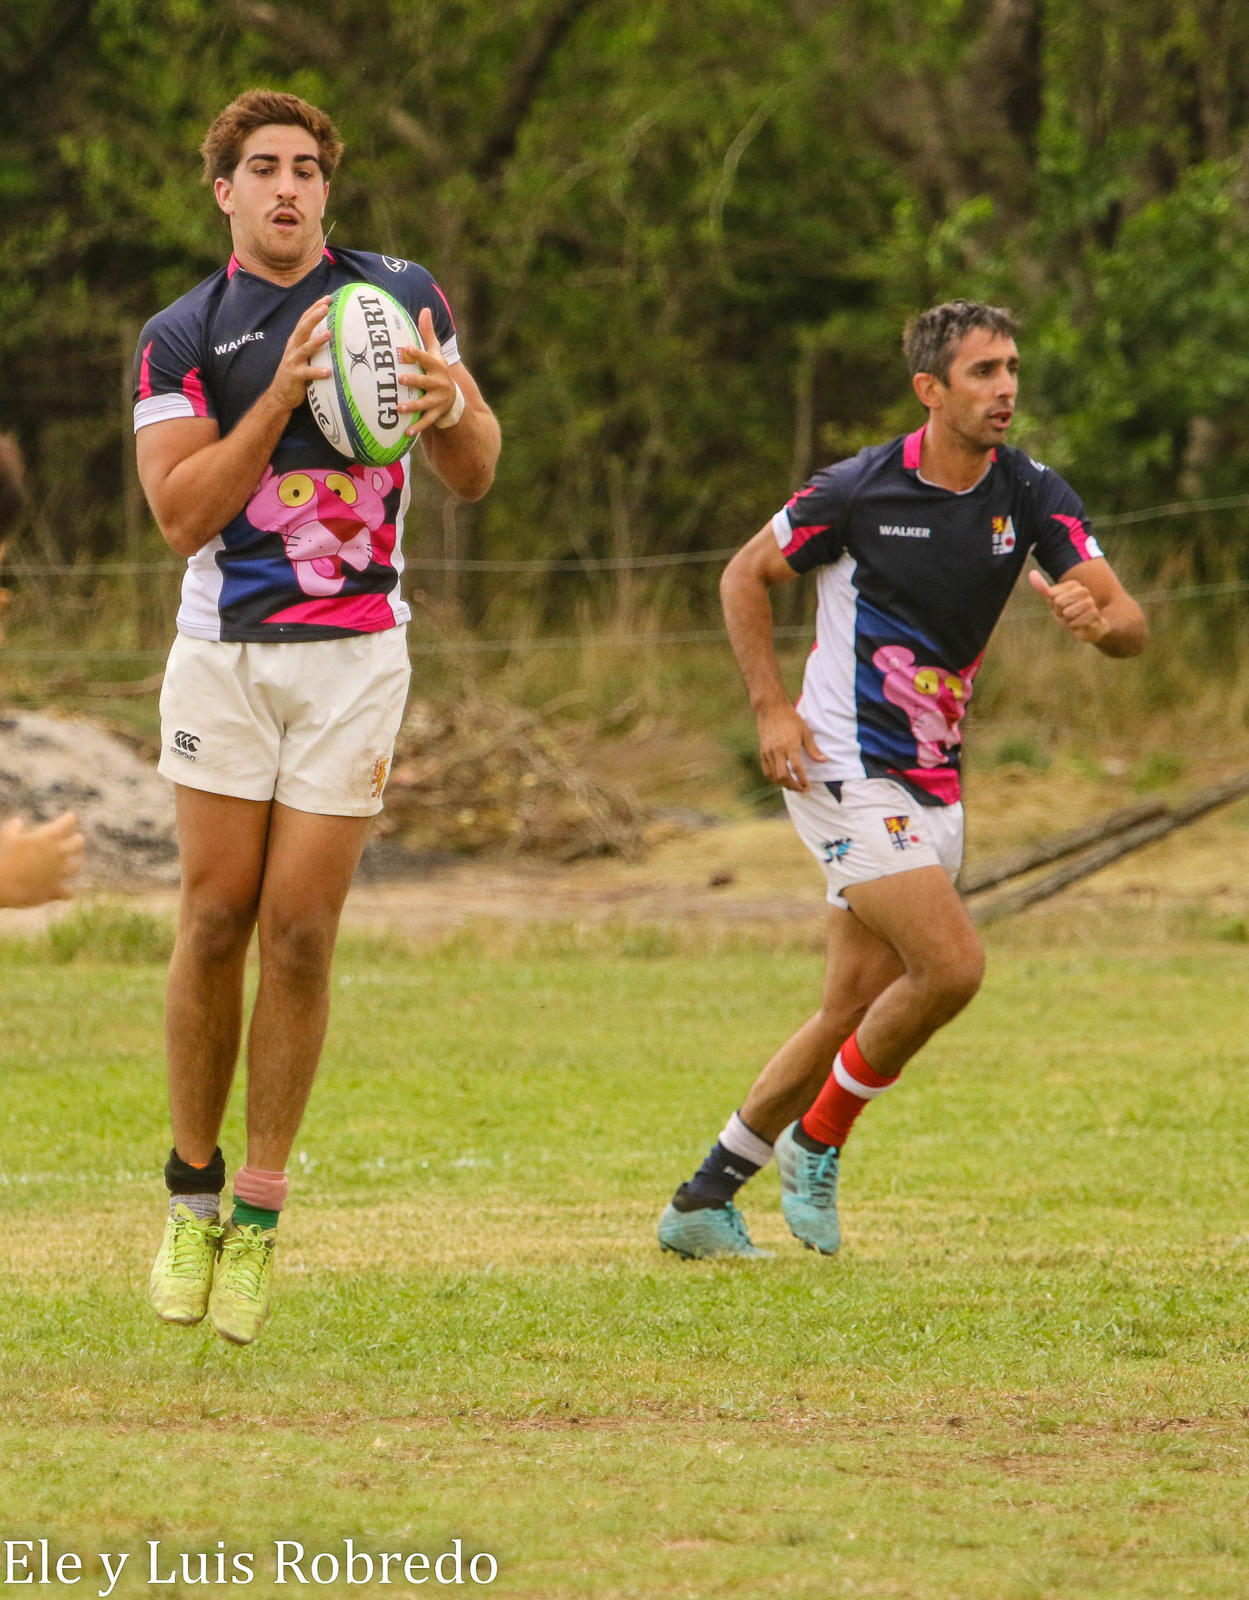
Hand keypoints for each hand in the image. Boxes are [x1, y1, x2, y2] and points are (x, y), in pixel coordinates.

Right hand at [0, 812, 84, 906]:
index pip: (68, 822)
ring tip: (71, 864)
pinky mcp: (56, 890)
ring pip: (76, 866)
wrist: (2, 885)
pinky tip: (65, 893)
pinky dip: (66, 892)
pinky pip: (67, 893)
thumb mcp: (7, 837)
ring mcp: (59, 872)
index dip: (69, 819)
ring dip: (74, 864)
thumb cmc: (2, 857)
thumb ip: (14, 828)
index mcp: (48, 837)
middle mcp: (58, 853)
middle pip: (78, 843)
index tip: (69, 818)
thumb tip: (18, 822)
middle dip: (77, 840)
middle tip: (76, 839)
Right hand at [267, 297, 331, 411]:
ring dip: (317, 341)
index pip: (305, 320)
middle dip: (314, 316)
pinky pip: (307, 373)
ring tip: (329, 334)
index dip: (314, 308)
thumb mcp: (304, 355)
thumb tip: (333, 333)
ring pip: (305, 348)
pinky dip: (317, 371)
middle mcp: (293, 348)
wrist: (280, 394)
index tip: (328, 298)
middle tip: (326, 307)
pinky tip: (328, 371)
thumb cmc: (297, 373)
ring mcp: (293, 361)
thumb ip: (314, 344)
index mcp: (296, 341)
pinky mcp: (294, 376)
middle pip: (303, 329)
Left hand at [398, 308, 460, 434]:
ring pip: (424, 404)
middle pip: (425, 381)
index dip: (416, 354)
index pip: (426, 358)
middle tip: (399, 378)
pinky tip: (406, 432)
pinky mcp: (436, 415)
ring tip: (398, 408)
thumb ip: (428, 333)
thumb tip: (425, 308)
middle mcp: (439, 383)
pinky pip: (426, 422)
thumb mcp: (436, 353)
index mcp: (437, 367)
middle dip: (413, 380)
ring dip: (412, 406)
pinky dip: (417, 427)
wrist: (454, 399)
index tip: (404, 349)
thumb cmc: (438, 371)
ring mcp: (438, 401)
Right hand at [756, 702, 827, 791]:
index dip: (803, 780)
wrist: (771, 709)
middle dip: (793, 786)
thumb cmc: (791, 719)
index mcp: (790, 745)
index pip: (797, 768)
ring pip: (774, 776)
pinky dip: (774, 778)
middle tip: (802, 789)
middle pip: (783, 776)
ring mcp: (768, 752)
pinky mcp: (762, 752)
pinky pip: (767, 771)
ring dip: (784, 784)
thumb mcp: (805, 732)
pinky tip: (781, 780)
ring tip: (793, 786)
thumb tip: (824, 760)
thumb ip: (813, 749)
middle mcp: (777, 751)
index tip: (808, 787)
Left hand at [1028, 568, 1109, 644]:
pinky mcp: (1094, 614)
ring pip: (1067, 612)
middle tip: (1067, 614)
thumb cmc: (1068, 613)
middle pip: (1058, 602)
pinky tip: (1079, 624)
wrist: (1086, 628)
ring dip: (1067, 620)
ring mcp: (1090, 602)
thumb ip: (1043, 588)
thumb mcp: (1053, 600)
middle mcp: (1083, 590)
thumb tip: (1031, 573)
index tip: (1060, 607)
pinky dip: (1074, 626)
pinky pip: (1075, 621)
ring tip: (1073, 619)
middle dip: (1059, 612)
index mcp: (1073, 585)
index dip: (1053, 604)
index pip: (1051, 594)